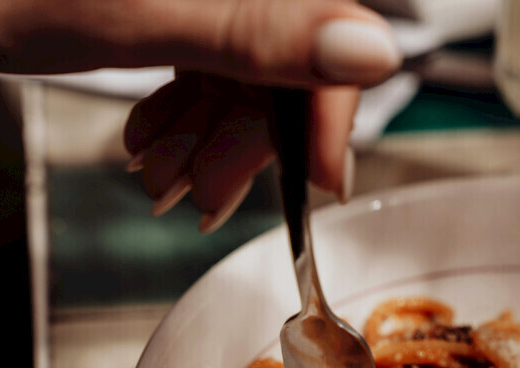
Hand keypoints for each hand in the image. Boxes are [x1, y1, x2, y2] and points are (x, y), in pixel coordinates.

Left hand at [117, 1, 400, 228]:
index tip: (321, 179)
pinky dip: (181, 122)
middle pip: (285, 66)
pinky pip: (203, 72)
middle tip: (206, 197)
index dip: (330, 112)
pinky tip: (148, 146)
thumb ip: (266, 35)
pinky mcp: (176, 9)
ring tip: (160, 178)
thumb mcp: (151, 18)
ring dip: (206, 145)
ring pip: (241, 79)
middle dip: (244, 144)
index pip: (332, 30)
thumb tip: (371, 50)